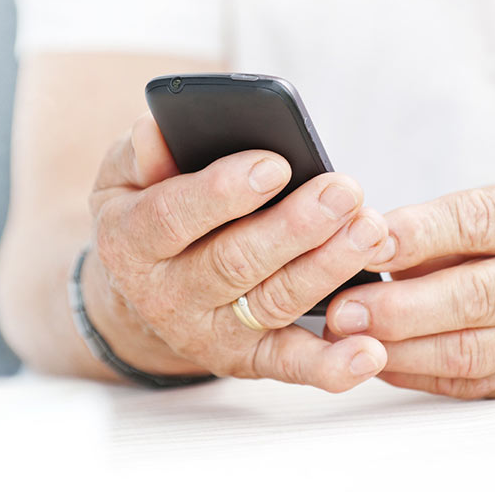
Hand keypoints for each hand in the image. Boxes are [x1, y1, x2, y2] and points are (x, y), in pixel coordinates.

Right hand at [86, 114, 391, 391]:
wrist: (142, 296)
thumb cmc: (148, 216)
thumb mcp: (125, 180)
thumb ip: (140, 156)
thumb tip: (154, 130)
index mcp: (129, 241)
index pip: (172, 217)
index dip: (223, 192)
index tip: (275, 164)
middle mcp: (166, 296)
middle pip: (234, 261)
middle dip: (295, 226)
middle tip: (343, 192)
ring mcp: (211, 333)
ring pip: (274, 301)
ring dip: (327, 269)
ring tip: (369, 231)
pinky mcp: (250, 359)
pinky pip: (292, 364)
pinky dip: (332, 365)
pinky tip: (369, 351)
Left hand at [324, 179, 494, 404]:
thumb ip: (451, 224)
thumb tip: (371, 241)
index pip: (480, 222)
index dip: (420, 234)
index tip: (368, 240)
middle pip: (475, 296)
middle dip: (401, 306)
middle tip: (346, 308)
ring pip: (471, 351)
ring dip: (402, 349)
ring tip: (352, 338)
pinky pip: (470, 383)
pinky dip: (418, 373)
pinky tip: (381, 360)